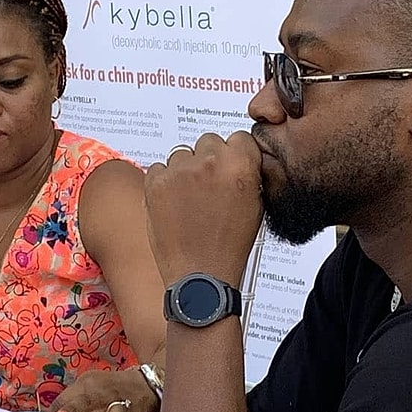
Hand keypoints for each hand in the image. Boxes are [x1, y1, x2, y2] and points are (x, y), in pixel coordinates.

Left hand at [36, 368, 155, 411]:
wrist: (143, 383)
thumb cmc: (107, 390)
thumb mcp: (83, 393)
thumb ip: (64, 410)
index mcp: (86, 387)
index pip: (63, 402)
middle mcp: (103, 393)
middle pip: (85, 400)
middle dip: (72, 410)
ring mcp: (120, 405)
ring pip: (116, 411)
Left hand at [146, 131, 263, 286]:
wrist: (200, 275)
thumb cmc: (228, 247)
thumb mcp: (255, 206)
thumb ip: (248, 175)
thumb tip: (240, 161)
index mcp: (240, 164)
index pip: (238, 137)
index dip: (234, 154)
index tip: (230, 165)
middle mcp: (209, 162)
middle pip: (208, 141)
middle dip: (208, 160)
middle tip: (208, 187)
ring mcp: (180, 171)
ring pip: (182, 154)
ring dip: (185, 170)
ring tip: (190, 200)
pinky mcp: (155, 182)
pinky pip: (158, 168)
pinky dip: (163, 182)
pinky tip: (174, 204)